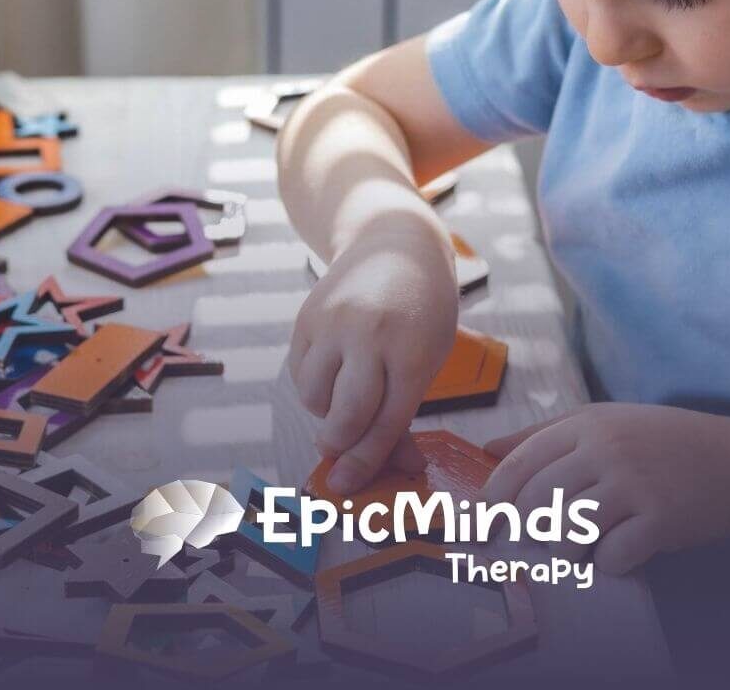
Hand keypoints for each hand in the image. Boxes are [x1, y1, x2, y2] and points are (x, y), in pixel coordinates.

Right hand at [288, 220, 458, 493]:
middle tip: (341, 451)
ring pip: (314, 398)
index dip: (367, 461)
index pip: (387, 421)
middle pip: (345, 415)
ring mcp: (333, 324)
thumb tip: (401, 469)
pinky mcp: (306, 318)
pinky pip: (300, 373)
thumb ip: (406, 411)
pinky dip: (314, 385)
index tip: (346, 486)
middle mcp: (369, 335)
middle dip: (340, 445)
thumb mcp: (429, 356)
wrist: (394, 243)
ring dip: (326, 411)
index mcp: (413, 350)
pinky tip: (335, 367)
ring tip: (348, 389)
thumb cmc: (421, 311)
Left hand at [483, 403, 729, 574]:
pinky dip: (609, 563)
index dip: (493, 498)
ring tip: (582, 543)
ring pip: (569, 532)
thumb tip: (487, 449)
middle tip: (542, 536)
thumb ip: (542, 434)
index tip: (481, 522)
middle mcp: (606, 450)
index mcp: (585, 425)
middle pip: (538, 502)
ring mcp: (634, 484)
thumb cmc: (658, 442)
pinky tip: (621, 551)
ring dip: (567, 549)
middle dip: (530, 528)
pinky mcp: (660, 519)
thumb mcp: (601, 422)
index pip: (520, 464)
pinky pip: (612, 556)